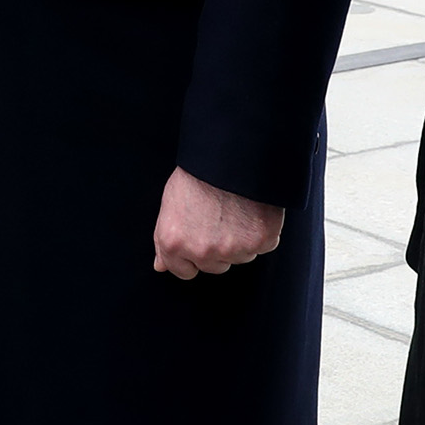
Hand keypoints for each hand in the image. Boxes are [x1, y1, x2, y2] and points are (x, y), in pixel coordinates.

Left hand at [153, 166, 283, 277]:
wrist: (231, 153)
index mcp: (174, 242)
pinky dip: (262, 231)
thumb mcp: (170, 204)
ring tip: (236, 210)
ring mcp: (233, 249)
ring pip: (241, 257)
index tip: (199, 238)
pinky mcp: (261, 241)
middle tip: (219, 218)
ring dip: (241, 240)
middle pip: (215, 266)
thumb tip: (160, 266)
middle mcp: (202, 251)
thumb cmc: (198, 174)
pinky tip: (254, 210)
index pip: (184, 271)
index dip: (192, 254)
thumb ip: (164, 240)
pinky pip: (264, 245)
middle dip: (217, 247)